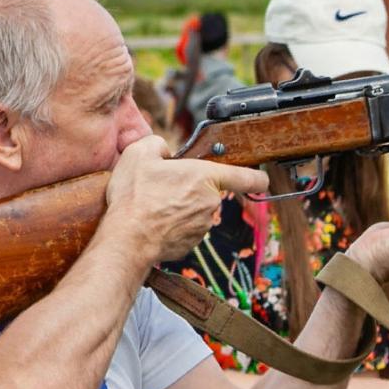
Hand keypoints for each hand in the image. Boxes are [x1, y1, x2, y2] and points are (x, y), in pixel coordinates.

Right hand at [103, 135, 268, 264]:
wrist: (126, 238)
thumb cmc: (135, 196)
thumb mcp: (140, 152)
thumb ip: (158, 144)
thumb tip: (164, 152)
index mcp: (205, 177)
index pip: (247, 177)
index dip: (257, 177)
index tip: (262, 178)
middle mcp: (210, 203)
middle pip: (208, 191)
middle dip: (190, 187)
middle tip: (163, 186)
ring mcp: (202, 226)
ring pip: (195, 211)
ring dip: (180, 207)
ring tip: (153, 205)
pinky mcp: (191, 244)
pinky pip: (185, 228)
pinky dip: (172, 225)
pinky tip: (153, 221)